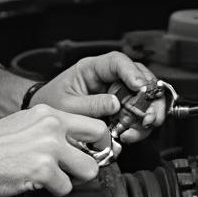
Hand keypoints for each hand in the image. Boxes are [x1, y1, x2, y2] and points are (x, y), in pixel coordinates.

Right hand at [0, 105, 109, 196]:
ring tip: (54, 178)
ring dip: (74, 178)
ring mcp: (49, 148)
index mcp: (47, 113)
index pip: (92, 121)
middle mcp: (52, 127)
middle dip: (96, 156)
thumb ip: (50, 129)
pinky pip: (66, 188)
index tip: (94, 150)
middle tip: (83, 166)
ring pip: (88, 169)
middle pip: (100, 139)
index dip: (98, 140)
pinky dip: (54, 191)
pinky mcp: (44, 171)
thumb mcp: (23, 124)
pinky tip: (37, 184)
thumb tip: (75, 143)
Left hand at [28, 52, 165, 144]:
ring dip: (149, 113)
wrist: (46, 120)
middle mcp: (109, 79)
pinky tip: (131, 135)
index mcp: (92, 69)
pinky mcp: (121, 111)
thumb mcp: (66, 106)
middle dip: (151, 97)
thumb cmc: (52, 104)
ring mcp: (118, 94)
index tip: (139, 87)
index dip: (132, 72)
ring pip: (145, 97)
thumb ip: (90, 105)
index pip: (117, 61)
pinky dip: (141, 126)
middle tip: (149, 115)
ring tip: (141, 128)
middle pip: (141, 78)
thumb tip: (114, 104)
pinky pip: (139, 115)